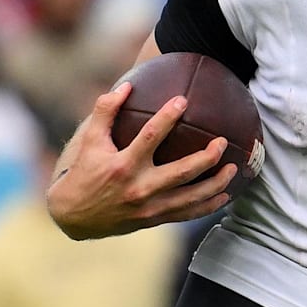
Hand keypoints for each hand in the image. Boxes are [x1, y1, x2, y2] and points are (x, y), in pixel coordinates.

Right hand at [46, 82, 235, 239]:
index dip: (167, 117)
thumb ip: (105, 111)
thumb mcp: (88, 141)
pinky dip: (207, 205)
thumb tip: (126, 86)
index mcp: (123, 166)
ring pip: (190, 197)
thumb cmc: (81, 173)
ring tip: (233, 168)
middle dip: (206, 157)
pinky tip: (224, 195)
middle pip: (181, 172)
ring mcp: (149, 207)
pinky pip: (187, 214)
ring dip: (215, 183)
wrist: (72, 217)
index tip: (183, 100)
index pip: (150, 137)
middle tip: (222, 141)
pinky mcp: (154, 220)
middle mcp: (139, 188)